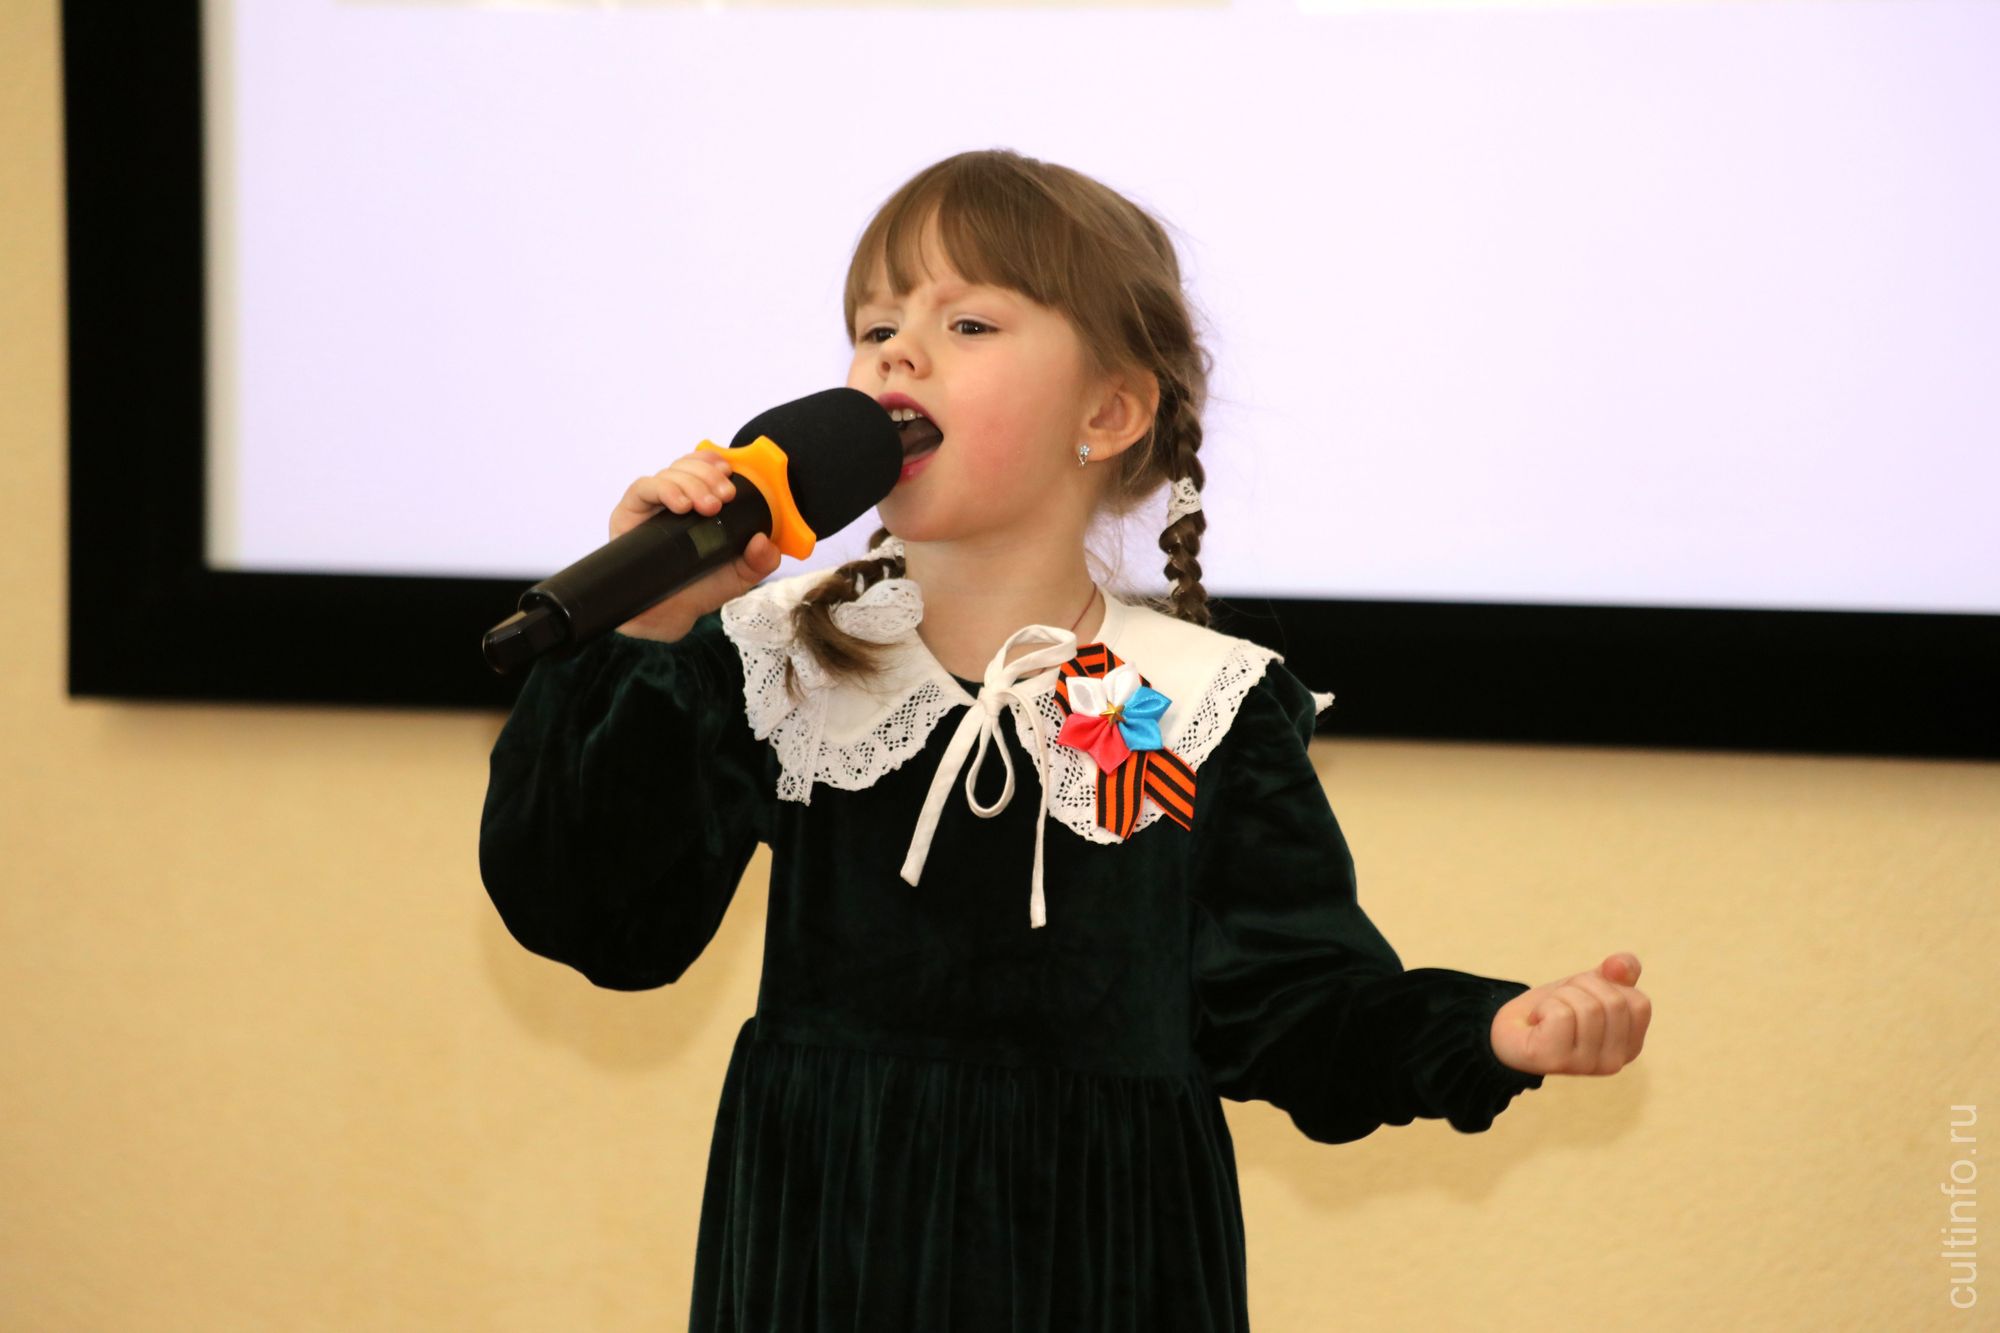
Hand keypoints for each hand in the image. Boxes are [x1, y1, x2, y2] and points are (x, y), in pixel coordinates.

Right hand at [610, 450, 782, 641]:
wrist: (664, 619)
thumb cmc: (698, 589)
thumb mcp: (738, 576)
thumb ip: (760, 561)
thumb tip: (765, 541)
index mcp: (698, 505)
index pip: (702, 468)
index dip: (714, 462)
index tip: (730, 470)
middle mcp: (672, 500)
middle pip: (687, 467)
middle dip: (709, 476)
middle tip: (725, 496)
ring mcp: (649, 506)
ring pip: (668, 474)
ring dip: (691, 482)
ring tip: (707, 506)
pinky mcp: (627, 514)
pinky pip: (642, 489)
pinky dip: (664, 490)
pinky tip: (680, 505)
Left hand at [1490, 952, 1649, 1076]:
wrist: (1511, 1028)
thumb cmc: (1555, 1009)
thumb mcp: (1591, 985)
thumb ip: (1617, 973)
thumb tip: (1621, 964)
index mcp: (1630, 1046)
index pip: (1639, 1002)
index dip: (1607, 986)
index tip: (1584, 995)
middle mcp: (1614, 1062)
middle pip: (1613, 1001)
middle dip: (1581, 988)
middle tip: (1561, 1003)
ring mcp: (1587, 1065)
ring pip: (1587, 1006)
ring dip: (1561, 997)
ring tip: (1549, 1013)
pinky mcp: (1557, 1061)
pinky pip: (1560, 1014)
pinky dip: (1544, 1006)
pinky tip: (1537, 1022)